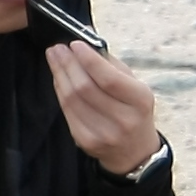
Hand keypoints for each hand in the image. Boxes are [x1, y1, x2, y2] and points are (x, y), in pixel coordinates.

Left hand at [48, 42, 164, 176]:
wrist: (134, 151)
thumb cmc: (134, 111)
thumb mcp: (135, 87)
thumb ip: (112, 67)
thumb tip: (86, 48)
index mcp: (141, 101)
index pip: (109, 78)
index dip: (88, 60)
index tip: (75, 44)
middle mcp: (123, 120)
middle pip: (85, 88)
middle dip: (68, 64)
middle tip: (57, 48)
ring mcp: (103, 133)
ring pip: (72, 99)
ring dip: (59, 74)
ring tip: (54, 58)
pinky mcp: (85, 141)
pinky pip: (66, 111)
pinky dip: (60, 91)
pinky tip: (58, 78)